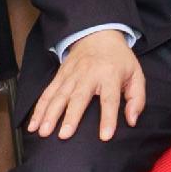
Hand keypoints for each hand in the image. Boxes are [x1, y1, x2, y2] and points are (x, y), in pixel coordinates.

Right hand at [26, 32, 144, 141]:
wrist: (98, 34)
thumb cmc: (119, 60)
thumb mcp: (136, 75)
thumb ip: (137, 99)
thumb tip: (132, 121)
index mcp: (110, 75)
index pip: (110, 99)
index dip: (108, 118)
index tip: (105, 137)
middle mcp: (88, 75)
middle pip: (79, 97)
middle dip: (70, 116)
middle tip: (64, 135)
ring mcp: (71, 75)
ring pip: (59, 96)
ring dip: (49, 114)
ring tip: (43, 131)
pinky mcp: (60, 76)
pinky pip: (48, 93)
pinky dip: (39, 108)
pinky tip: (33, 124)